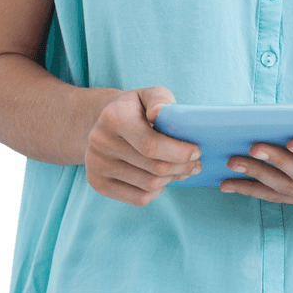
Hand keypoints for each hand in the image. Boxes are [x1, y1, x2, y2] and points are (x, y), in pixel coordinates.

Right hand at [85, 86, 201, 205]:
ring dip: (172, 179)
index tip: (196, 151)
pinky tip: (163, 180)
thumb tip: (159, 113)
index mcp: (113, 117)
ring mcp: (95, 164)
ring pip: (148, 184)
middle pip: (153, 167)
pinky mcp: (96, 183)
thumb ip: (159, 99)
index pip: (151, 145)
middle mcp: (100, 141)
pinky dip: (157, 191)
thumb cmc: (134, 109)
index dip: (178, 152)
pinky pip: (137, 198)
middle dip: (181, 167)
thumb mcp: (148, 95)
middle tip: (196, 164)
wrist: (102, 122)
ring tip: (183, 171)